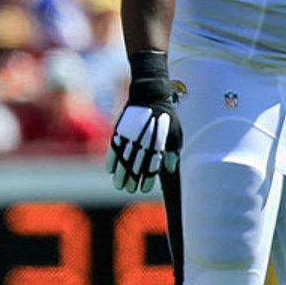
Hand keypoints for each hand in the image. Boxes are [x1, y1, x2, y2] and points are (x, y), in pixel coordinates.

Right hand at [106, 51, 181, 193]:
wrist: (149, 95)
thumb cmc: (166, 116)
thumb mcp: (175, 132)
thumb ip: (172, 151)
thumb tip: (170, 168)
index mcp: (158, 142)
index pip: (151, 165)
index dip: (147, 179)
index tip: (144, 188)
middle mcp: (143, 140)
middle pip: (135, 165)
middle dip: (132, 180)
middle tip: (129, 189)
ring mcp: (130, 135)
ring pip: (123, 159)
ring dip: (120, 174)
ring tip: (119, 185)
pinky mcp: (120, 130)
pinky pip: (114, 148)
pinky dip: (111, 160)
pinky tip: (110, 170)